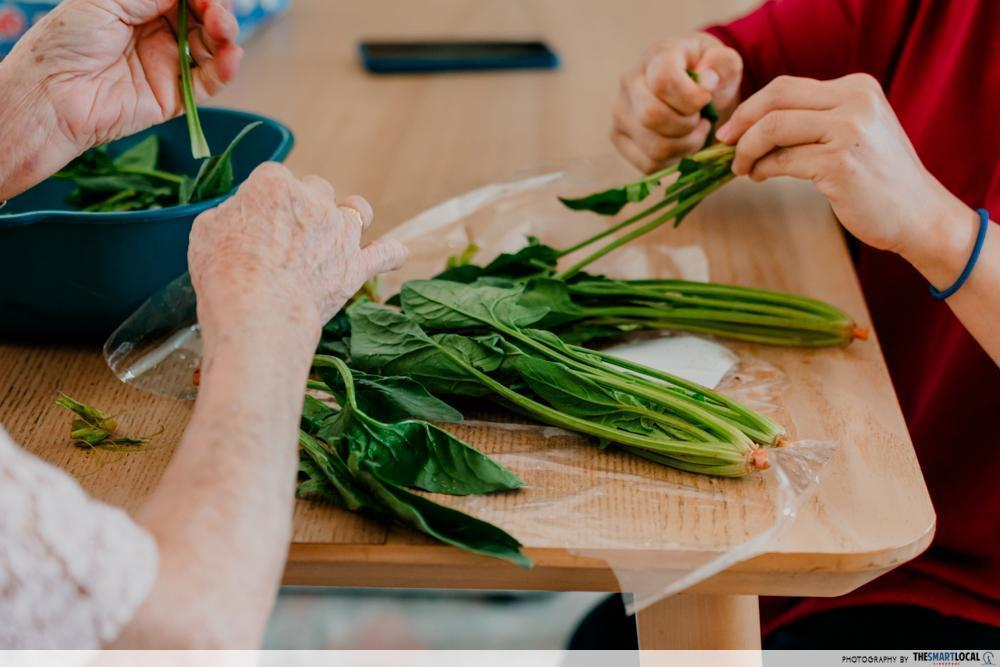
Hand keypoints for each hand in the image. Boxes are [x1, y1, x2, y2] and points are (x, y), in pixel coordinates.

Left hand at [0, 0, 240, 198]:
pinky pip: (208, 83)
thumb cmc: (66, 42)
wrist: (52, 95)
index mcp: (139, 7)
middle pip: (204, 20)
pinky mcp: (175, 97)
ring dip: (225, 38)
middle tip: (217, 15)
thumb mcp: (107, 0)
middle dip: (217, 14)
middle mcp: (157, 34)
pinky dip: (225, 70)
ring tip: (224, 34)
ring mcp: (168, 65)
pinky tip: (231, 57)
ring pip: (212, 49)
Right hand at [188, 163, 408, 351]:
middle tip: (289, 234)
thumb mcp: (206, 231)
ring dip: (350, 215)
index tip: (255, 220)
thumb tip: (242, 215)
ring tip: (340, 231)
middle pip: (316, 189)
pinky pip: (387, 253)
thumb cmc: (224, 273)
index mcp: (275, 185)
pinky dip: (391, 253)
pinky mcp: (357, 266)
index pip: (273, 177)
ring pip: (357, 208)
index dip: (264, 199)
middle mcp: (315, 201)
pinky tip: (393, 255)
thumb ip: (231, 214)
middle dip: (304, 205)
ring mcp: (341, 233)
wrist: (260, 313)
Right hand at [613, 33, 742, 172]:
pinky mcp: (619, 138)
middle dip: (688, 126)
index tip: (706, 101)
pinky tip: (682, 144)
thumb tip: (706, 82)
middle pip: (652, 116)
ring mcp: (620, 112)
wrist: (693, 88)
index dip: (691, 99)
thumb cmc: (710, 74)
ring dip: (685, 146)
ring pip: (653, 146)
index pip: (663, 81)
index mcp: (656, 55)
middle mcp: (629, 81)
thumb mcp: (726, 63)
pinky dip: (673, 161)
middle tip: (702, 119)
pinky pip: (648, 164)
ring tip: (696, 131)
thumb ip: (723, 65)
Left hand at [715, 73, 974, 269]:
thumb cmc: (878, 178)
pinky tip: (758, 176)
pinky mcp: (839, 163)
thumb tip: (752, 124)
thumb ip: (814, 119)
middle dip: (741, 122)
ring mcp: (848, 131)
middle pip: (775, 99)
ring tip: (742, 167)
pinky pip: (782, 160)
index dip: (750, 107)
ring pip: (772, 128)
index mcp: (857, 87)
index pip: (786, 87)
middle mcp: (855, 101)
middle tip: (724, 144)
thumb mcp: (855, 131)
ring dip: (746, 150)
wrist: (919, 215)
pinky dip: (761, 169)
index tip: (731, 129)